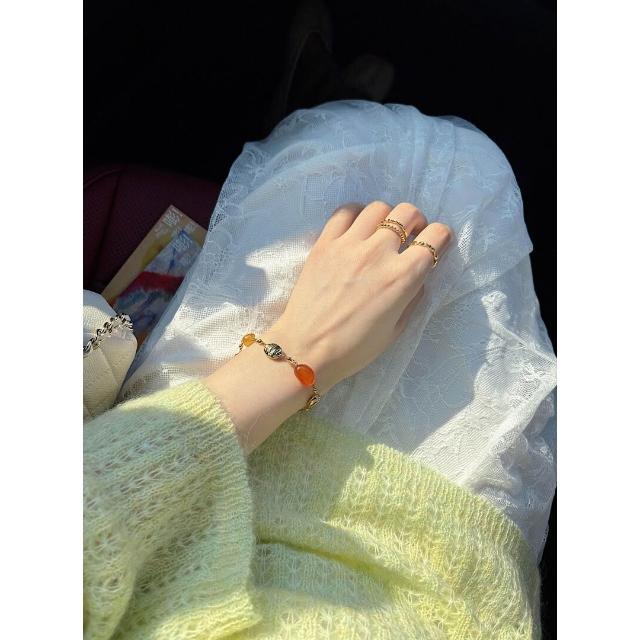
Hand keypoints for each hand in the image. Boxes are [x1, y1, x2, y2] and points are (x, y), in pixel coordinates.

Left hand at [267, 201, 451, 392]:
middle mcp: (378, 253)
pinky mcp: (324, 244)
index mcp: (403, 277)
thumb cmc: (353, 349)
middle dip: (416, 221)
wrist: (307, 350)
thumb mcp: (396, 330)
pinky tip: (357, 228)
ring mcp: (349, 245)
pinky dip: (356, 214)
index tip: (435, 243)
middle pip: (407, 213)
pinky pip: (344, 213)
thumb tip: (419, 277)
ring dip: (387, 216)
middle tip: (411, 234)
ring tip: (382, 231)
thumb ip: (413, 298)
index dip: (440, 237)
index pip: (435, 237)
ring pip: (378, 208)